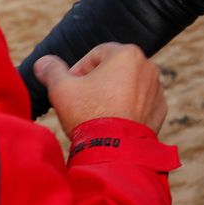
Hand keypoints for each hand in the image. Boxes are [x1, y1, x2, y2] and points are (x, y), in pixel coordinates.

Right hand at [33, 42, 167, 135]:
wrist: (114, 150)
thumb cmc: (88, 115)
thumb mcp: (62, 89)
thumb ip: (52, 71)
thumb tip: (43, 62)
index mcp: (127, 54)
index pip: (96, 54)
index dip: (79, 70)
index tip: (71, 87)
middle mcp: (147, 67)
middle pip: (114, 69)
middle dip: (97, 82)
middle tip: (82, 102)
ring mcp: (156, 89)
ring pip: (129, 86)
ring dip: (114, 95)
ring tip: (98, 114)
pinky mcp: (159, 109)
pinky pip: (140, 103)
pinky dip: (128, 109)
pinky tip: (114, 123)